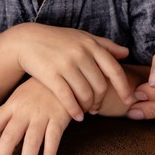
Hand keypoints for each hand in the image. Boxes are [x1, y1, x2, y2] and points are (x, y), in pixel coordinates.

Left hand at [0, 79, 72, 154]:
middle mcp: (24, 111)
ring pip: (32, 140)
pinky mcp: (59, 117)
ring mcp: (42, 114)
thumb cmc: (36, 89)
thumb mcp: (15, 98)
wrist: (62, 73)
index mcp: (11, 107)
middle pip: (10, 136)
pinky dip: (50, 151)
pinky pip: (54, 136)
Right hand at [15, 25, 132, 120]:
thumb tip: (126, 53)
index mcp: (90, 44)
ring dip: (88, 107)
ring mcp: (65, 64)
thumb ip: (104, 45)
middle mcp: (80, 53)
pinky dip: (75, 111)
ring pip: (85, 94)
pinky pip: (68, 98)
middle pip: (100, 86)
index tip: (129, 100)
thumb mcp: (81, 37)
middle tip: (96, 108)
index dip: (124, 87)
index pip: (114, 70)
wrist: (26, 41)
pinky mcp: (51, 75)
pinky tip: (77, 117)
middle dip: (100, 101)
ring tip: (86, 111)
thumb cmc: (57, 40)